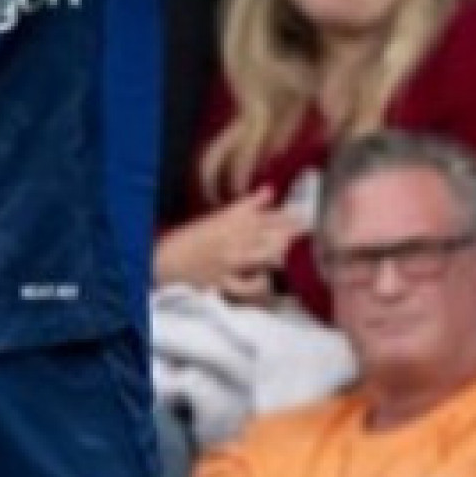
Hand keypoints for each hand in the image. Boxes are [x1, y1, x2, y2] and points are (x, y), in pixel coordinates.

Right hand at [154, 189, 302, 296]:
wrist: (165, 262)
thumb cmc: (192, 240)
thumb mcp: (218, 218)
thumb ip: (248, 205)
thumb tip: (270, 189)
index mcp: (235, 222)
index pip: (272, 217)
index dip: (294, 218)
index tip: (309, 219)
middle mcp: (236, 240)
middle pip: (276, 236)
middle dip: (295, 236)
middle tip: (310, 238)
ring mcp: (231, 262)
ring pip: (268, 257)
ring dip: (284, 256)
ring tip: (295, 259)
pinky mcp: (225, 282)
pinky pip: (249, 287)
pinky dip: (261, 286)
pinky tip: (268, 284)